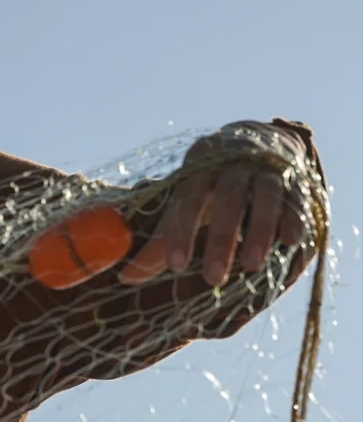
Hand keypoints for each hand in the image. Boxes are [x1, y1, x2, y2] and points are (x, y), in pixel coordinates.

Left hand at [118, 122, 307, 287]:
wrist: (254, 143)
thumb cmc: (209, 186)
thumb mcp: (184, 204)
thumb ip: (161, 239)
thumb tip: (126, 278)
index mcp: (198, 167)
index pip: (186, 200)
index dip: (180, 232)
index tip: (175, 265)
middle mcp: (233, 164)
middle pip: (228, 200)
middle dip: (221, 240)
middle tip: (214, 278)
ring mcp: (266, 169)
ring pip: (265, 197)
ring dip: (259, 232)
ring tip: (251, 266)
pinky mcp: (295, 180)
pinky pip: (296, 199)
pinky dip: (293, 219)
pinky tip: (289, 243)